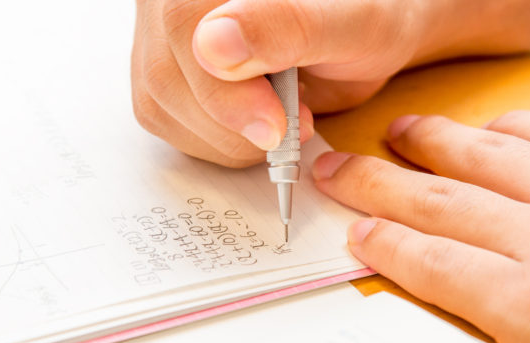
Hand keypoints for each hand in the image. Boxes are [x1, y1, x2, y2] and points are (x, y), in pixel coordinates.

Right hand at [131, 0, 529, 166]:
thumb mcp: (350, 19)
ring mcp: (163, 34)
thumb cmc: (366, 15)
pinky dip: (221, 140)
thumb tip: (214, 47)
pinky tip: (261, 118)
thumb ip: (286, 27)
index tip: (274, 126)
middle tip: (297, 116)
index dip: (222, 89)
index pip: (182, 25)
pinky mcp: (167, 71)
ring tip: (285, 111)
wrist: (365, 32)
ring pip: (162, 106)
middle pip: (166, 75)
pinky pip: (171, 123)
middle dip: (236, 119)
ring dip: (230, 136)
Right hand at [312, 110, 529, 342]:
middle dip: (376, 184)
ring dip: (436, 143)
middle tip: (336, 165)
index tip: (354, 230)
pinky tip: (499, 123)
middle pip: (438, 203)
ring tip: (401, 130)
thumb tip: (481, 326)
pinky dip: (521, 123)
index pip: (430, 266)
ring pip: (489, 154)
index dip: (382, 245)